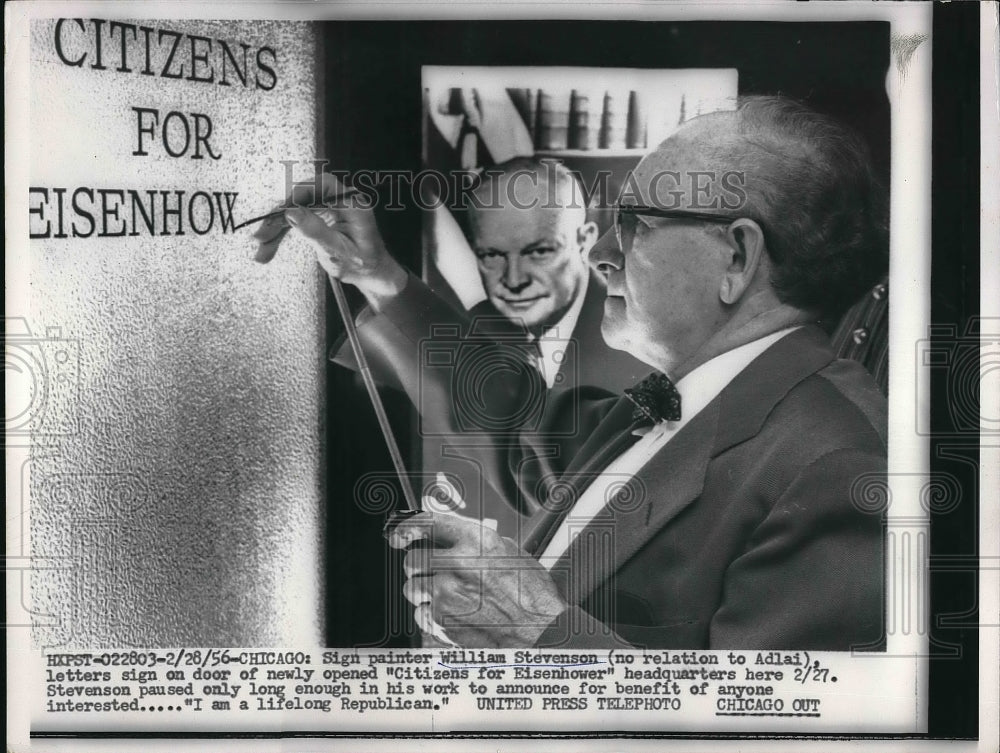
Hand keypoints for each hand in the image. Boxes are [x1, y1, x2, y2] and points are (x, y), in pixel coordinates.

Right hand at [252, 173, 407, 308]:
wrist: (370, 273)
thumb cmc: (362, 264)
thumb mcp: (339, 252)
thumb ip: (316, 231)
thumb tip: (291, 213)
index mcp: (353, 203)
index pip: (323, 185)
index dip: (299, 194)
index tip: (281, 212)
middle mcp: (341, 199)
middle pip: (303, 197)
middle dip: (280, 217)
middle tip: (261, 238)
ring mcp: (329, 206)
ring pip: (295, 208)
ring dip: (276, 228)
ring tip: (261, 252)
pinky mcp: (319, 214)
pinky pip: (296, 217)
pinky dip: (281, 232)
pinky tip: (268, 248)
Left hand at [386, 512, 565, 647]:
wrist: (540, 632)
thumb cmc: (531, 595)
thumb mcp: (509, 552)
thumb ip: (476, 542)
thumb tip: (449, 537)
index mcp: (476, 541)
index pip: (428, 523)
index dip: (407, 527)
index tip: (400, 535)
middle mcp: (457, 564)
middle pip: (413, 559)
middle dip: (420, 566)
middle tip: (434, 572)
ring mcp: (446, 594)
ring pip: (412, 588)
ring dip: (423, 591)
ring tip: (448, 597)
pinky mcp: (442, 621)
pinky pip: (419, 614)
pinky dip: (430, 615)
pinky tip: (451, 615)